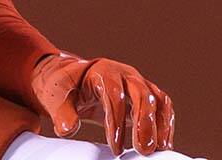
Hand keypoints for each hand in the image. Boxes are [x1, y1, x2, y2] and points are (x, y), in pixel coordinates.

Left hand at [29, 53, 173, 155]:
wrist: (72, 79)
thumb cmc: (64, 86)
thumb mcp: (55, 96)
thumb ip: (61, 112)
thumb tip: (68, 129)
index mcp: (102, 71)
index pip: (113, 95)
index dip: (116, 122)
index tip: (116, 148)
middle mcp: (124, 74)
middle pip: (141, 93)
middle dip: (144, 122)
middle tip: (144, 150)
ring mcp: (137, 83)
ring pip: (157, 99)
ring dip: (160, 124)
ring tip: (159, 149)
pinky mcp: (144, 95)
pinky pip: (162, 106)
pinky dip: (165, 124)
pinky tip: (162, 144)